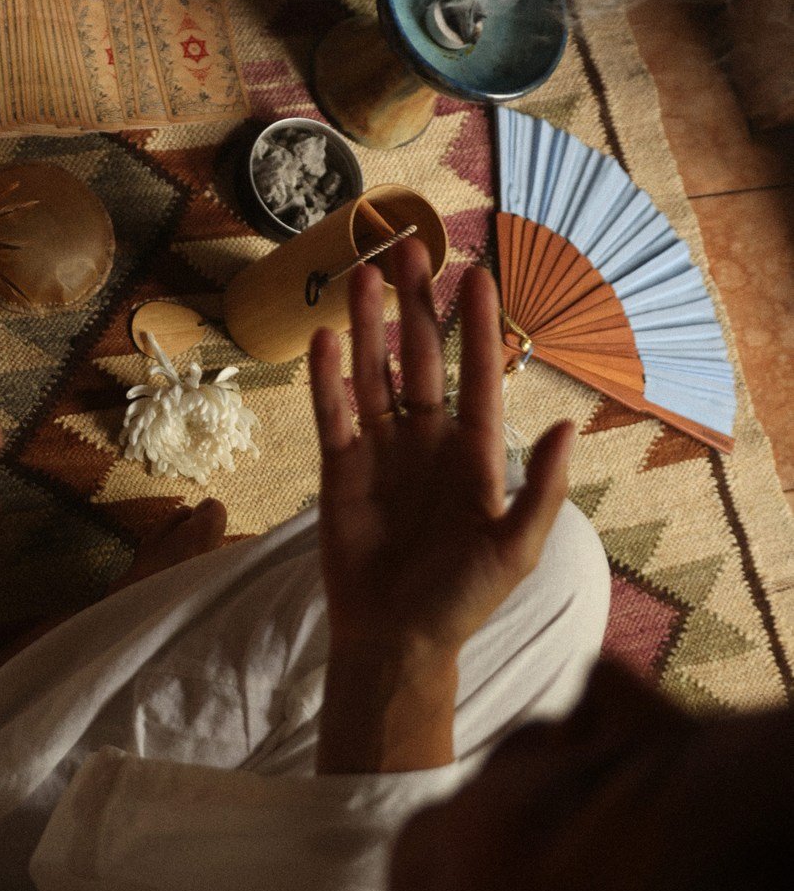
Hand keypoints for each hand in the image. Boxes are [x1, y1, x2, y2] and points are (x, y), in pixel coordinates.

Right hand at [309, 243, 574, 771]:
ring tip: (361, 274)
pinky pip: (334, 414)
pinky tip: (325, 339)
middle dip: (416, 306)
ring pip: (375, 375)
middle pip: (421, 360)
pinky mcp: (340, 469)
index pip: (478, 377)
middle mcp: (428, 442)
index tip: (477, 276)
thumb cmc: (462, 600)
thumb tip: (564, 426)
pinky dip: (328, 378)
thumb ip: (540, 490)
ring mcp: (382, 452)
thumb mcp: (515, 549)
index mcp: (474, 455)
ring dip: (368, 325)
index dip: (477, 329)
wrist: (396, 641)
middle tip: (406, 249)